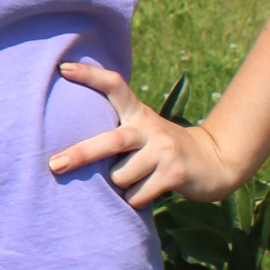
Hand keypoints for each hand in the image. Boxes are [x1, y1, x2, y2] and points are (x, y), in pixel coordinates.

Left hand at [48, 61, 244, 206]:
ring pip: (121, 176)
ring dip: (119, 185)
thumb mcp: (143, 131)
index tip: (62, 69)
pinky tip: (146, 192)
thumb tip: (69, 150)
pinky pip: (137, 195)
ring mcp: (164, 150)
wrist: (215, 163)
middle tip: (54, 164)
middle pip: (110, 141)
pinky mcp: (175, 173)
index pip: (114, 86)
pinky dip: (133, 200)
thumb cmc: (162, 150)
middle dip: (80, 154)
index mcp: (138, 113)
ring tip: (135, 180)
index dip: (89, 76)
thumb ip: (117, 131)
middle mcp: (150, 128)